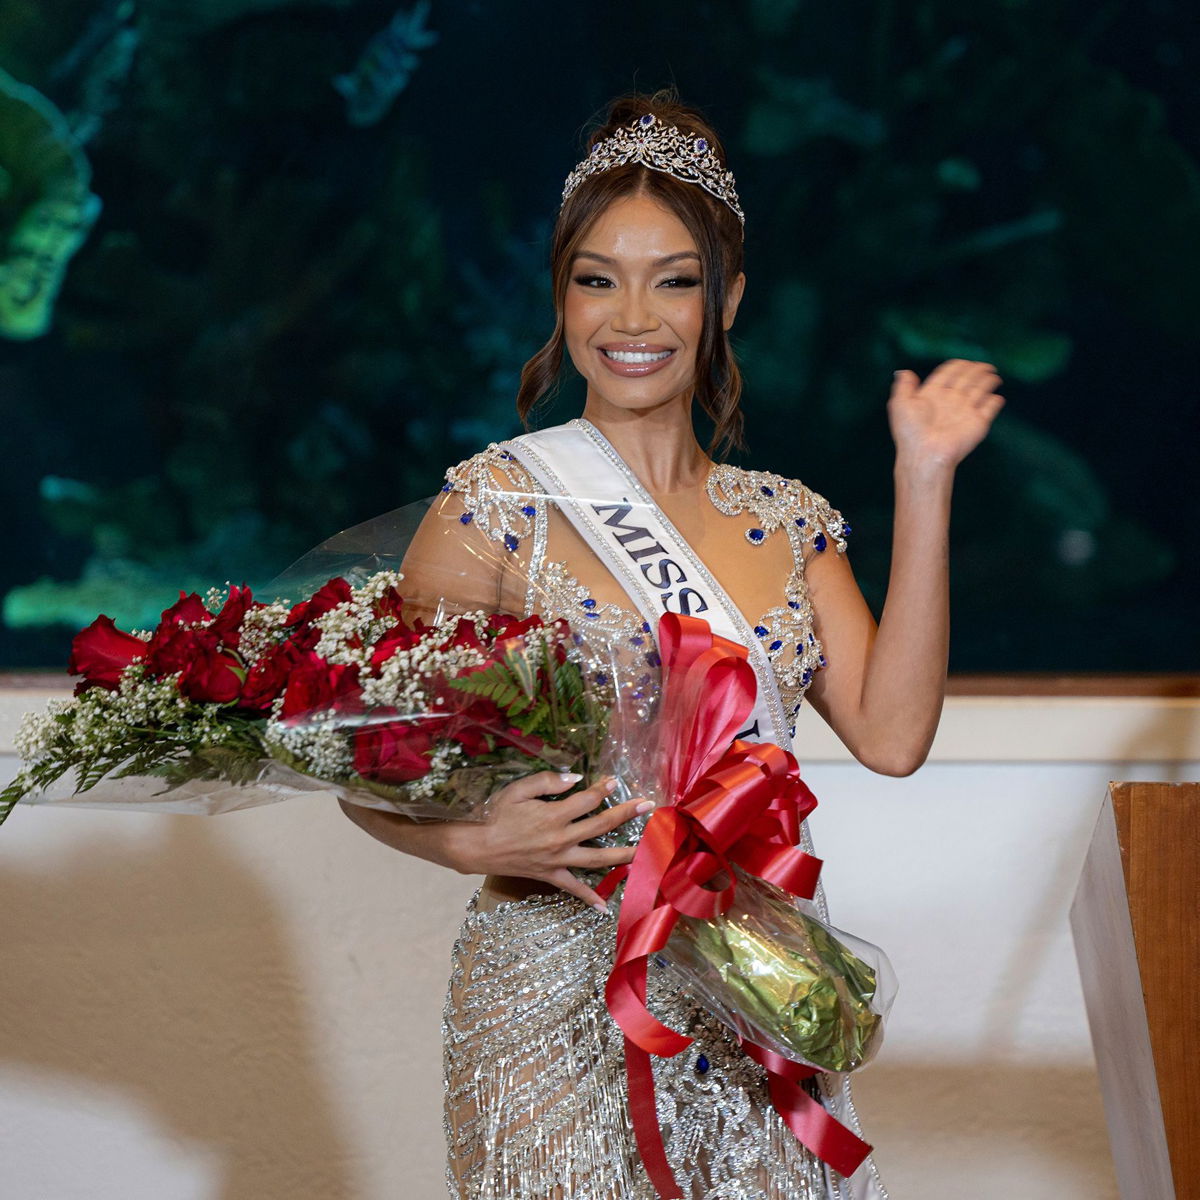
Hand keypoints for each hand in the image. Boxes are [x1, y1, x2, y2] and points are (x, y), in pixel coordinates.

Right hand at [446, 770, 649, 909]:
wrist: (477, 846)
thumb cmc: (495, 815)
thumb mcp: (517, 790)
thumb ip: (547, 781)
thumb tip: (575, 778)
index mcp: (554, 815)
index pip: (588, 799)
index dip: (603, 788)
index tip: (616, 781)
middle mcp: (561, 838)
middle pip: (601, 825)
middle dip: (626, 814)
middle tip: (648, 806)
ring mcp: (558, 860)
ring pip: (598, 858)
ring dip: (624, 854)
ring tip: (646, 852)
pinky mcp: (550, 875)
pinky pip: (573, 888)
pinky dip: (589, 898)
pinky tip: (605, 906)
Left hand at [888, 359, 1004, 472]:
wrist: (925, 454)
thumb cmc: (910, 432)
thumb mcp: (899, 404)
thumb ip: (903, 386)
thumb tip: (903, 372)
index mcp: (932, 395)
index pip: (948, 375)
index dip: (957, 366)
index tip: (964, 362)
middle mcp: (950, 402)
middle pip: (966, 380)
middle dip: (976, 371)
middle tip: (984, 366)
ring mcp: (964, 412)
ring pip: (979, 391)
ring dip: (987, 382)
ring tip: (993, 376)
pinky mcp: (978, 423)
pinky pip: (989, 409)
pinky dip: (994, 403)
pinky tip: (997, 397)